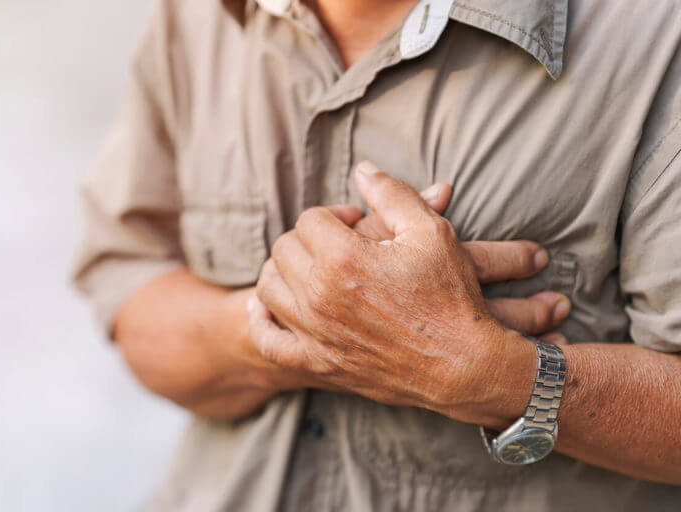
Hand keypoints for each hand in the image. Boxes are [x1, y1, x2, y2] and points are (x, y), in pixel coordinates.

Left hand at [251, 162, 539, 424]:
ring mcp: (315, 333)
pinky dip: (262, 321)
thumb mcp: (432, 233)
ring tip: (314, 269)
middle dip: (310, 238)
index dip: (335, 215)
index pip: (310, 218)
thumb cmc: (451, 297)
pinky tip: (269, 307)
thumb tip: (362, 169)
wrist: (465, 368)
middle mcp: (319, 296)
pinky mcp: (317, 363)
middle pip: (285, 248)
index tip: (358, 224)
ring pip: (269, 286)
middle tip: (341, 245)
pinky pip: (269, 341)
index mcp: (343, 258)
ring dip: (285, 271)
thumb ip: (392, 194)